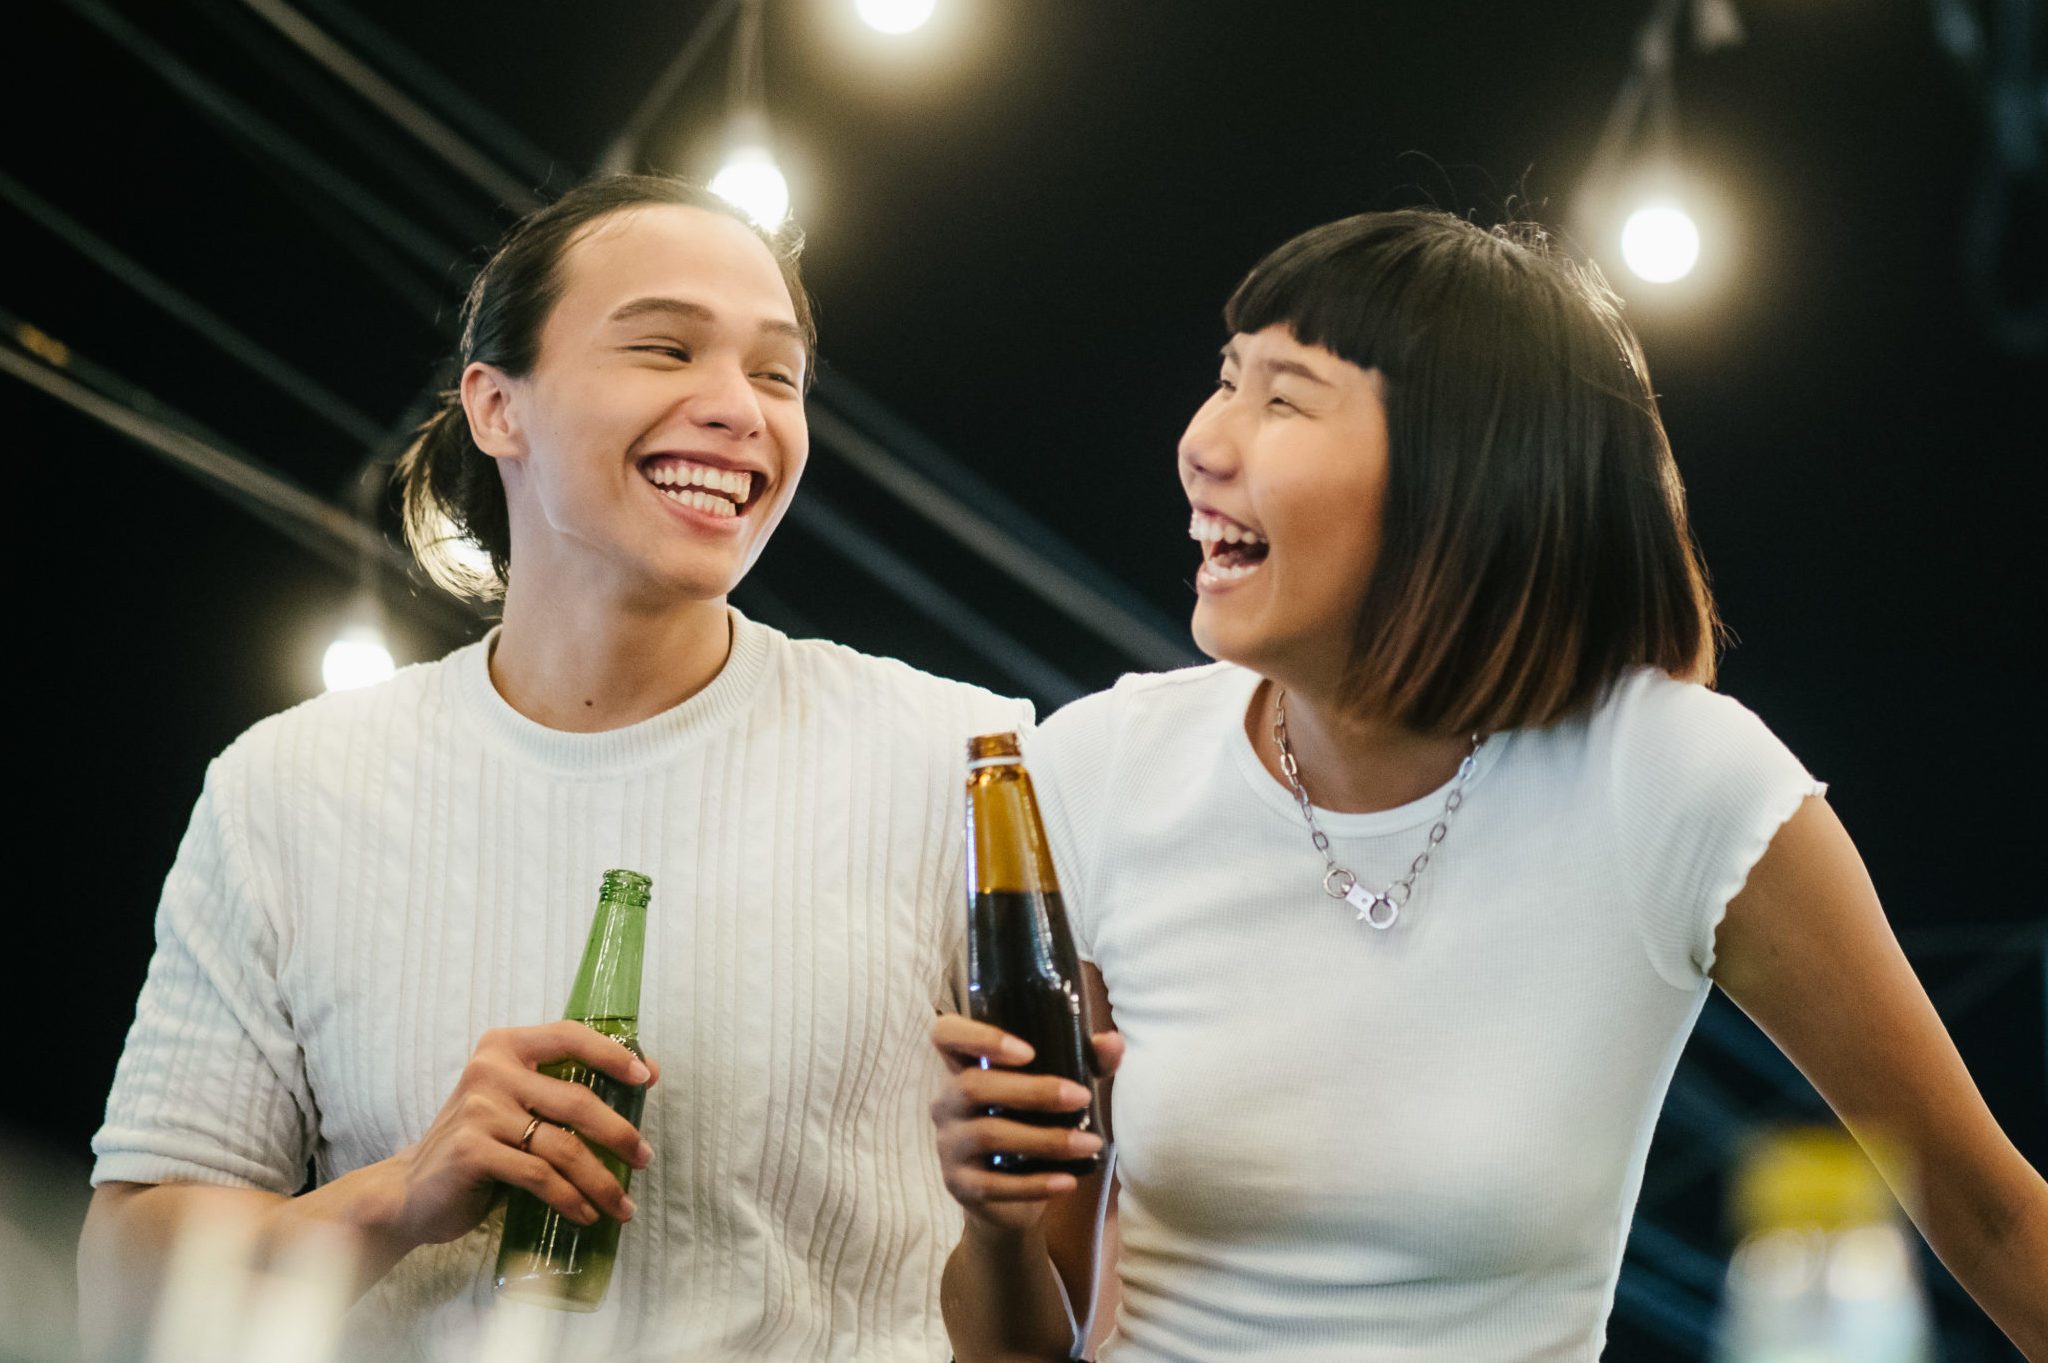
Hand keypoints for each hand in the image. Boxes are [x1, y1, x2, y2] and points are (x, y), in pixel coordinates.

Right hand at [373, 1021, 659, 1250]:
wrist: (412, 1189)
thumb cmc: (480, 1143)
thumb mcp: (517, 1103)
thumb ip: (563, 1087)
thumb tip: (648, 1072)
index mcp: (505, 1046)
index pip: (570, 1035)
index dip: (613, 1054)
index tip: (647, 1078)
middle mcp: (490, 1071)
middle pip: (576, 1101)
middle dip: (619, 1134)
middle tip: (645, 1158)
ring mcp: (479, 1110)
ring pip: (563, 1147)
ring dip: (601, 1180)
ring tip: (622, 1204)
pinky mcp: (472, 1151)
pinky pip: (540, 1177)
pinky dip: (571, 1199)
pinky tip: (587, 1214)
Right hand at [930, 1016, 1122, 1233]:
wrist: (1010, 1196)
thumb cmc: (1033, 1123)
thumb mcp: (1057, 1086)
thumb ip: (1085, 1061)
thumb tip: (1114, 1042)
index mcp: (964, 1065)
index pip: (947, 1034)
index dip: (978, 1036)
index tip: (1027, 1051)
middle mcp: (947, 1101)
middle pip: (973, 1086)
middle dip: (1033, 1091)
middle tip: (1082, 1097)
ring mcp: (949, 1144)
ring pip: (988, 1134)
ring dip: (1045, 1139)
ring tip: (1090, 1144)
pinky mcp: (959, 1184)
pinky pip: (994, 1183)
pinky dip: (1035, 1183)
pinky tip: (1068, 1181)